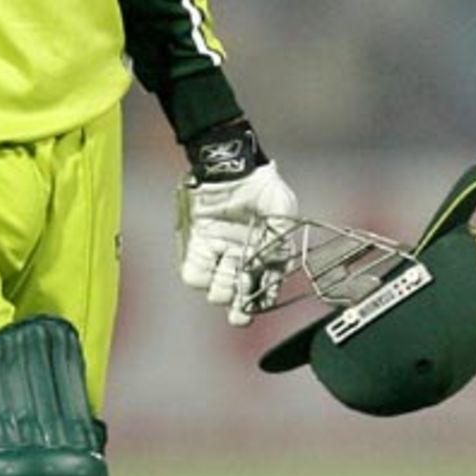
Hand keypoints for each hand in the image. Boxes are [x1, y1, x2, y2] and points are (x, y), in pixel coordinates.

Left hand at [177, 127, 298, 326]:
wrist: (233, 167)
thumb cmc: (262, 187)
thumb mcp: (282, 210)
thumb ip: (279, 239)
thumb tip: (267, 266)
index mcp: (266, 256)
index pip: (264, 290)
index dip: (261, 301)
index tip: (258, 305)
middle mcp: (243, 261)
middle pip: (238, 297)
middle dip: (239, 306)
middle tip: (239, 308)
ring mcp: (220, 255)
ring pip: (216, 290)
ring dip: (221, 288)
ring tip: (229, 272)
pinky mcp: (199, 246)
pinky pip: (194, 273)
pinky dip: (199, 275)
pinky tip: (208, 266)